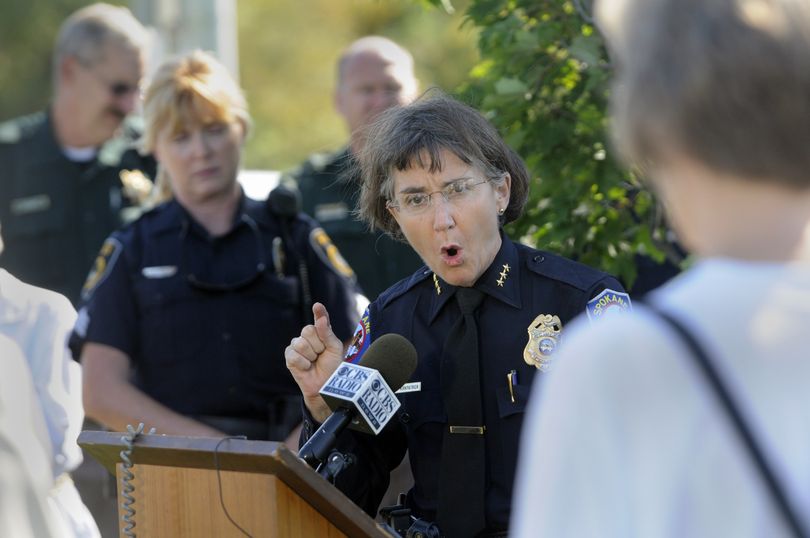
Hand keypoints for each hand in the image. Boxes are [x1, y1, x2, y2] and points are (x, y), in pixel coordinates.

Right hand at [285, 303, 344, 420]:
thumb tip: (320, 319)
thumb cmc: (332, 367)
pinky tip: (306, 367)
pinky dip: (303, 363)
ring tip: (314, 362)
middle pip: (308, 330)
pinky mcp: (290, 356)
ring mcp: (297, 345)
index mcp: (322, 332)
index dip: (319, 312)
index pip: (320, 318)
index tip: (318, 306)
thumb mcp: (335, 348)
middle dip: (318, 344)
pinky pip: (294, 355)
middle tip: (321, 355)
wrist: (325, 385)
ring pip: (300, 343)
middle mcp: (308, 336)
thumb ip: (328, 333)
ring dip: (311, 355)